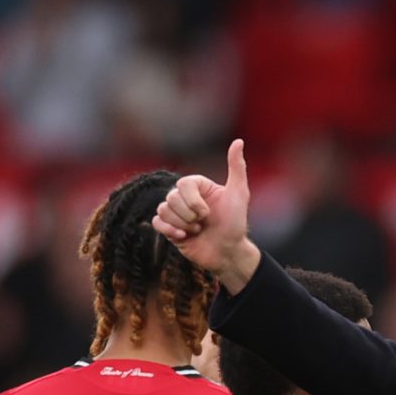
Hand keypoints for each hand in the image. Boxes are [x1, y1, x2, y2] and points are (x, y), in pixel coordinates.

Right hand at [151, 142, 261, 290]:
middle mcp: (185, 197)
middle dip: (189, 215)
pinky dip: (169, 230)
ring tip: (197, 231)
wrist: (228, 253)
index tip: (207, 213)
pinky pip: (156, 222)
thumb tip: (238, 141)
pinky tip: (183, 237)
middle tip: (203, 224)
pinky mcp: (169, 228)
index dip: (193, 201)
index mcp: (198, 186)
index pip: (183, 184)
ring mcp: (176, 213)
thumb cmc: (235, 224)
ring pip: (163, 210)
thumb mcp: (239, 194)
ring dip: (183, 225)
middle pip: (172, 198)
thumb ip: (237, 167)